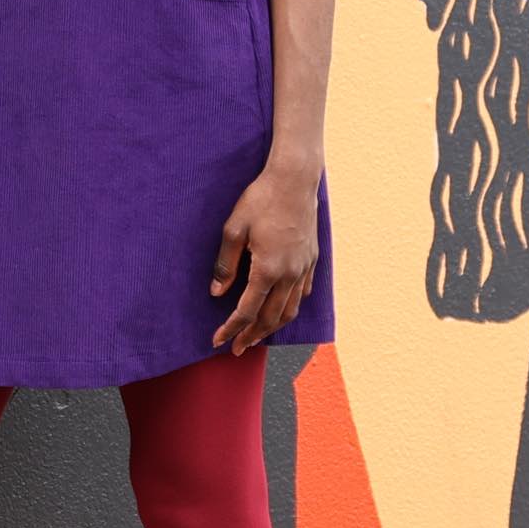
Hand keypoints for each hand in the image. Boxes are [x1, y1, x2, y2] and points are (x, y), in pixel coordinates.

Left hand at [210, 150, 320, 353]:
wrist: (295, 180)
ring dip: (273, 327)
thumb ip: (225, 264)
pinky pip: (303, 293)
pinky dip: (291, 307)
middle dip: (252, 336)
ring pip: (290, 310)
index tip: (218, 341)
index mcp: (267, 269)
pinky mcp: (312, 259)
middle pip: (271, 318)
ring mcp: (304, 268)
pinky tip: (282, 309)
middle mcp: (289, 274)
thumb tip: (216, 293)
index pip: (247, 311)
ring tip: (258, 335)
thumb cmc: (261, 199)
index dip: (231, 329)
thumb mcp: (234, 228)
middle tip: (237, 348)